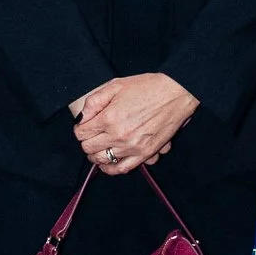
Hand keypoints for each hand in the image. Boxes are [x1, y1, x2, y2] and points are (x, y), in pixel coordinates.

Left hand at [75, 74, 198, 174]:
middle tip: (91, 135)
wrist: (176, 94)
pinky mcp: (145, 153)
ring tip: (98, 148)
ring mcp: (132, 147)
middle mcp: (118, 136)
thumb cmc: (148, 87)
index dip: (80, 128)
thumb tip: (82, 117)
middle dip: (86, 141)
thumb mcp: (116, 85)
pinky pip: (122, 169)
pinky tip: (108, 163)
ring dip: (96, 155)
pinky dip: (111, 168)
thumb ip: (94, 102)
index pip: (81, 133)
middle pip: (89, 148)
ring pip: (102, 160)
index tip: (84, 125)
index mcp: (109, 118)